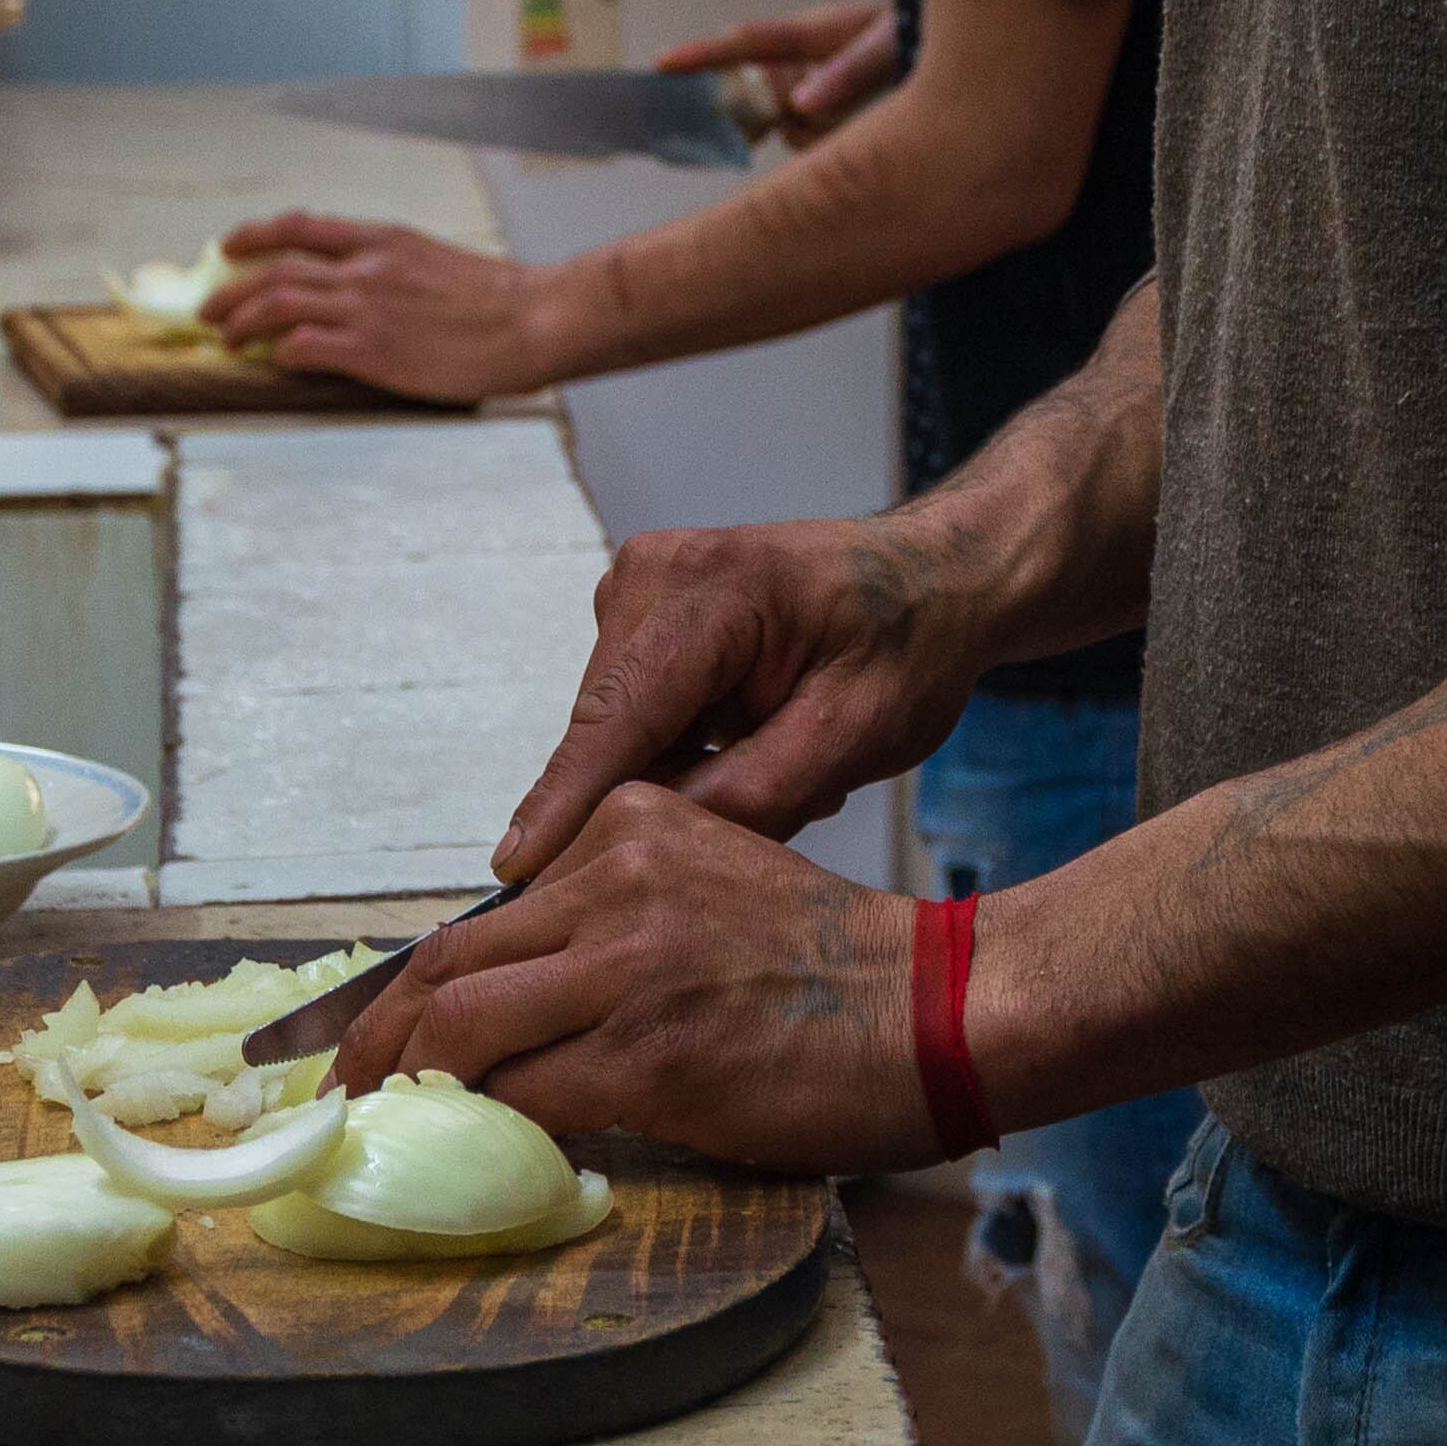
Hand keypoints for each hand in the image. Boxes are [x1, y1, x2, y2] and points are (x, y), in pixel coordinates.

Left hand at [199, 214, 580, 403]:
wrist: (534, 319)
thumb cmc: (499, 301)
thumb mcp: (435, 263)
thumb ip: (391, 270)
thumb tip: (362, 290)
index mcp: (383, 241)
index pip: (301, 227)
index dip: (254, 235)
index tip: (229, 245)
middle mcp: (366, 267)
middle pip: (275, 269)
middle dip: (231, 290)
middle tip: (210, 309)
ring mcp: (367, 307)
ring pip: (277, 303)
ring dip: (242, 323)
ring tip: (227, 340)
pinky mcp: (373, 349)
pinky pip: (304, 346)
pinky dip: (280, 353)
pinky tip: (275, 362)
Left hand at [330, 782, 936, 1171]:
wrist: (937, 1006)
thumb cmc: (830, 962)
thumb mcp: (705, 884)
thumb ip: (609, 917)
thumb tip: (509, 994)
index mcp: (625, 827)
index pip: (482, 910)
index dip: (406, 977)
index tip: (364, 1022)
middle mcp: (615, 879)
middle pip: (448, 962)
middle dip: (374, 1032)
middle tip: (336, 1082)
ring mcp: (628, 966)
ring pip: (463, 1027)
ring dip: (403, 1084)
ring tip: (374, 1124)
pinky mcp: (649, 1053)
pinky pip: (525, 1096)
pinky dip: (479, 1127)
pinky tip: (461, 1149)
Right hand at [494, 516, 995, 881]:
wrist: (932, 577)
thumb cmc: (908, 645)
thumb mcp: (853, 735)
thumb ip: (752, 796)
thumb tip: (648, 849)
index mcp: (708, 589)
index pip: (614, 719)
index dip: (565, 803)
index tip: (514, 871)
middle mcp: (650, 574)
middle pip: (607, 729)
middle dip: (658, 793)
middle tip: (779, 800)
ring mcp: (636, 586)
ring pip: (617, 729)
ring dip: (679, 769)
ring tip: (780, 755)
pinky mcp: (637, 611)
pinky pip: (632, 712)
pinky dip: (682, 743)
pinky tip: (755, 735)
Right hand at [657, 0, 899, 147]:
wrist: (940, 50)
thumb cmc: (910, 34)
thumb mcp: (889, 47)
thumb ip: (848, 73)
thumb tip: (802, 102)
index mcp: (809, 32)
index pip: (745, 42)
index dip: (701, 54)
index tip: (663, 64)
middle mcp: (798, 58)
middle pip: (754, 95)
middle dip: (771, 113)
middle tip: (800, 113)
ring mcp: (804, 83)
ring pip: (784, 125)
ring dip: (814, 130)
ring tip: (858, 107)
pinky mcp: (812, 109)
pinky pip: (803, 140)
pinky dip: (824, 140)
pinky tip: (852, 122)